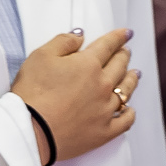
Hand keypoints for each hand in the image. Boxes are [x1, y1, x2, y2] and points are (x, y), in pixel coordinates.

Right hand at [11, 29, 136, 162]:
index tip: (126, 34)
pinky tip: (129, 110)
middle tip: (126, 51)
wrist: (30, 131)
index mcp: (89, 64)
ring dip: (131, 80)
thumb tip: (80, 36)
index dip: (118, 37)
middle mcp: (102, 85)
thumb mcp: (41, 57)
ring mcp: (105, 109)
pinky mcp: (104, 131)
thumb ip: (63, 42)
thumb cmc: (32, 94)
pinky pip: (125, 121)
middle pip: (119, 66)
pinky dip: (129, 113)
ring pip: (126, 91)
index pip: (108, 46)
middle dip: (124, 56)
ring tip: (135, 74)